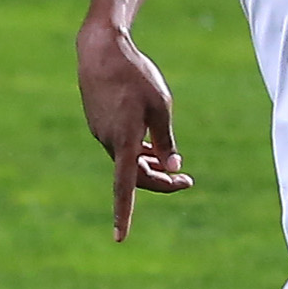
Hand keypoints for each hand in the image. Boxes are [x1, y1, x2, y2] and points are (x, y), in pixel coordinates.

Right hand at [77, 23, 191, 239]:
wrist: (100, 50)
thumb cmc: (135, 75)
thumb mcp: (160, 105)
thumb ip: (166, 139)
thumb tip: (172, 166)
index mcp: (124, 141)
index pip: (124, 187)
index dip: (123, 214)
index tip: (120, 238)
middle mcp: (109, 142)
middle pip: (134, 177)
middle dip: (161, 183)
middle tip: (188, 181)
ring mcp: (101, 134)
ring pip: (127, 162)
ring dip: (149, 168)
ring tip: (173, 165)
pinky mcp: (99, 125)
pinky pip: (120, 148)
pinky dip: (137, 153)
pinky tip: (151, 147)